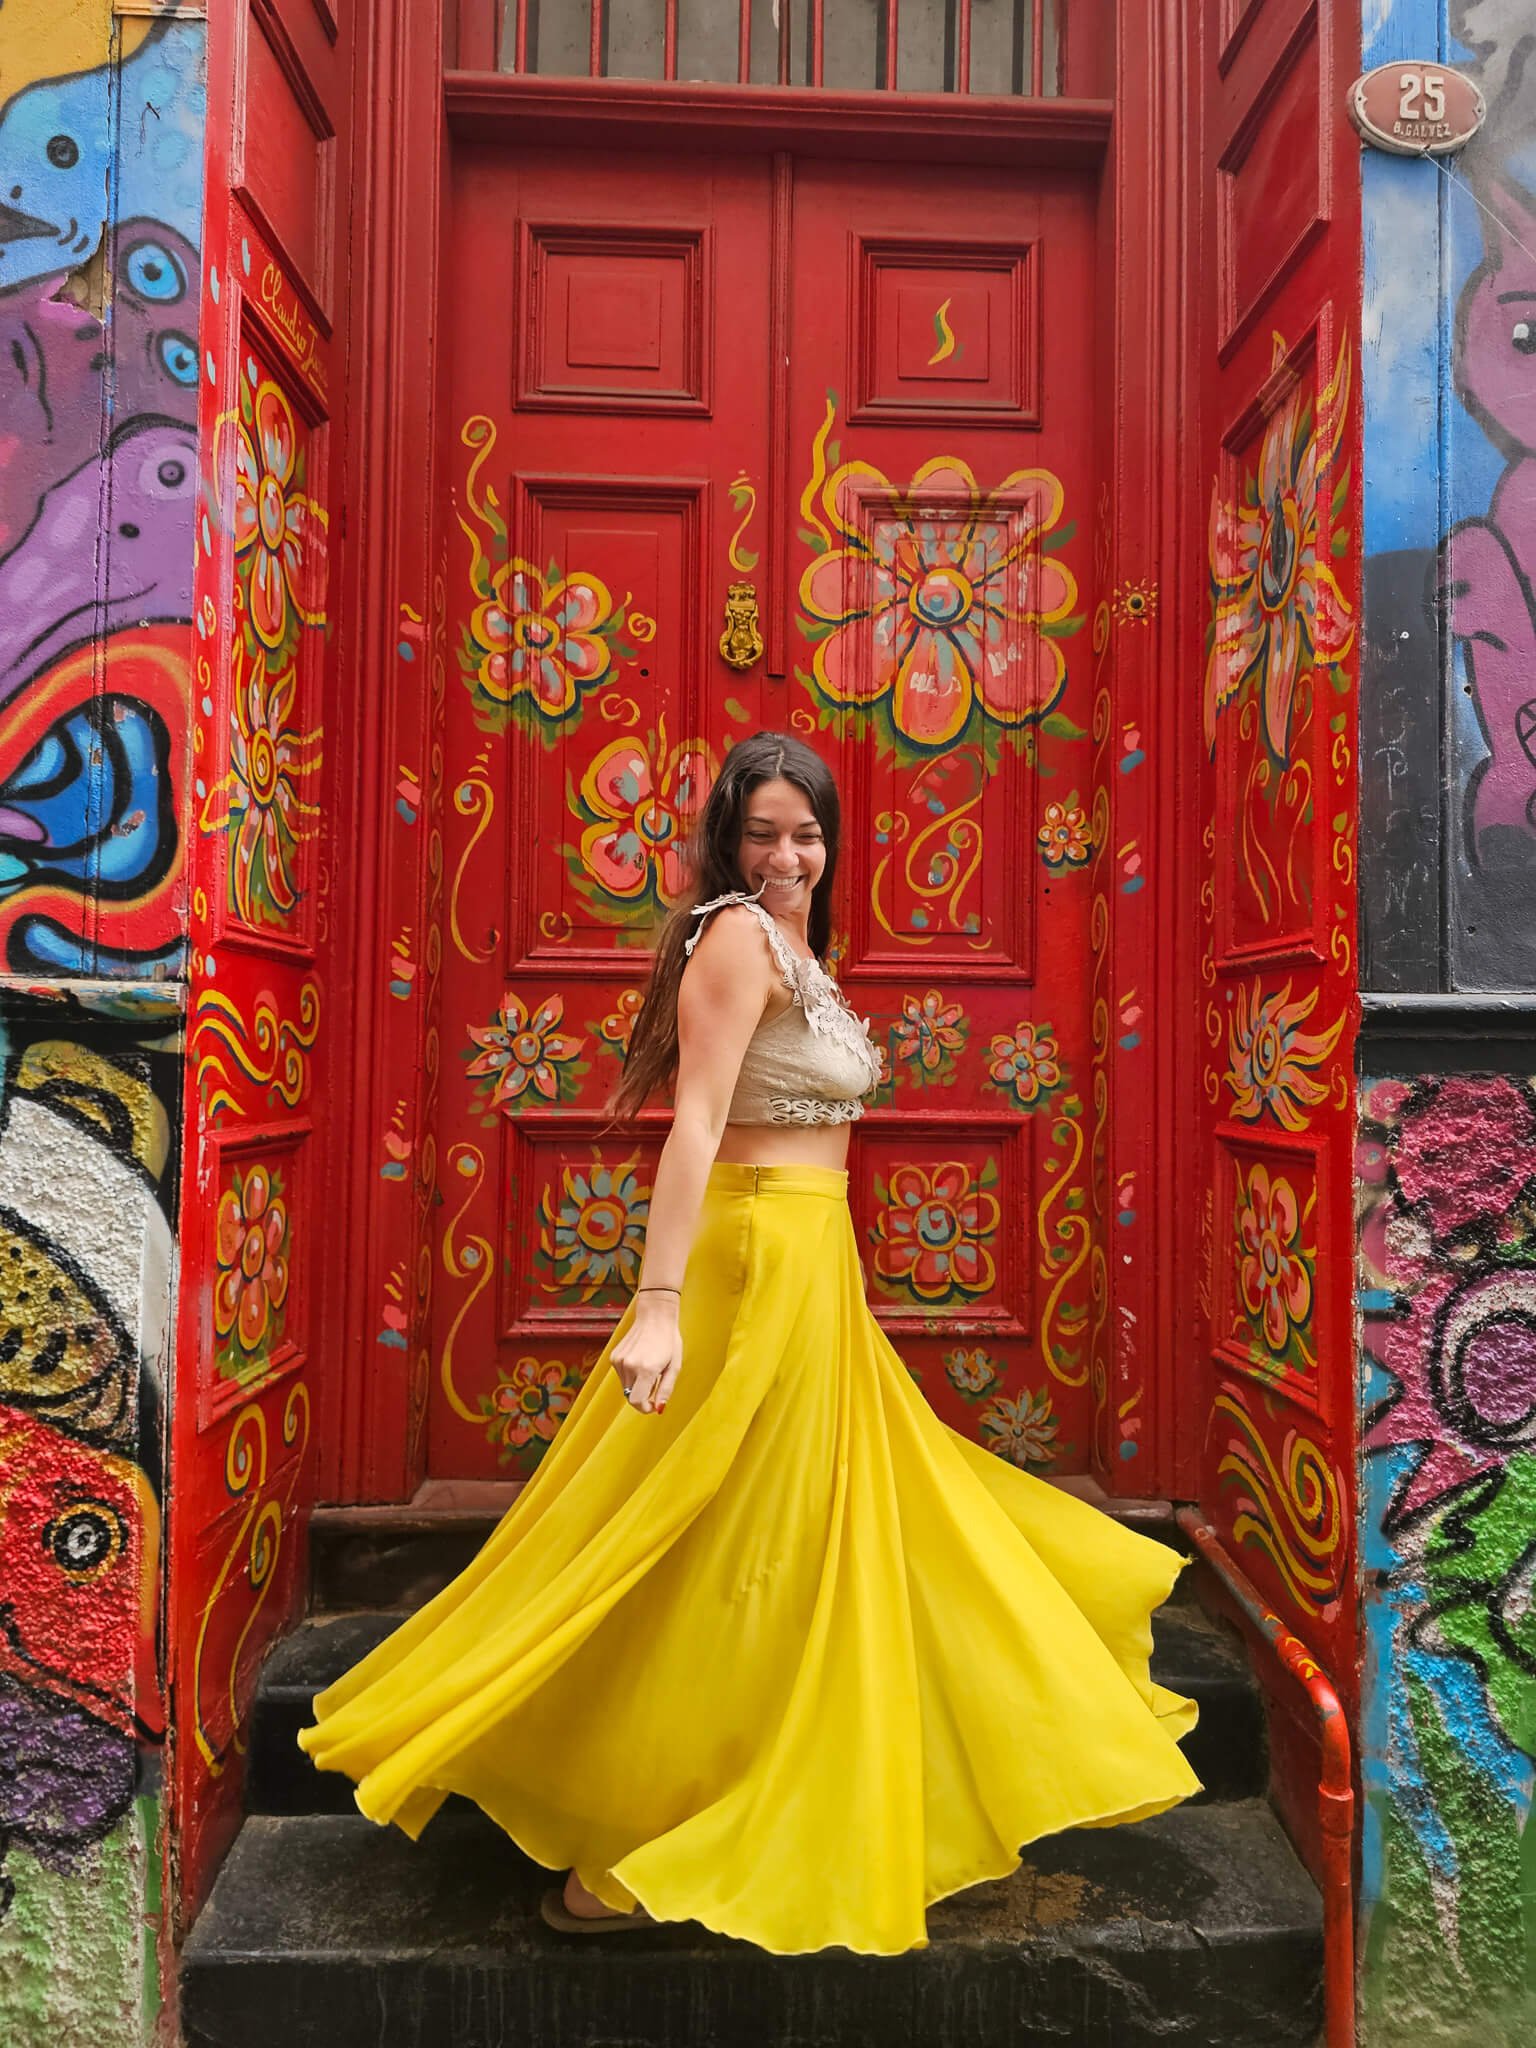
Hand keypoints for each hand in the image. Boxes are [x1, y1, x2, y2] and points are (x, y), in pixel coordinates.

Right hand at [610, 1298, 683, 1414]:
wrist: (655, 1316)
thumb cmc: (669, 1341)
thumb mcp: (674, 1367)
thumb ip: (665, 1390)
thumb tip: (658, 1409)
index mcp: (646, 1369)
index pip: (637, 1402)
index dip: (645, 1408)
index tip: (653, 1406)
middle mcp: (629, 1366)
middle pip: (631, 1396)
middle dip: (643, 1397)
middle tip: (655, 1385)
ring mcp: (619, 1361)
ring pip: (626, 1387)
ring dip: (637, 1385)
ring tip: (649, 1369)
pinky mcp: (614, 1357)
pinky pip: (622, 1376)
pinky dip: (631, 1375)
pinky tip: (640, 1361)